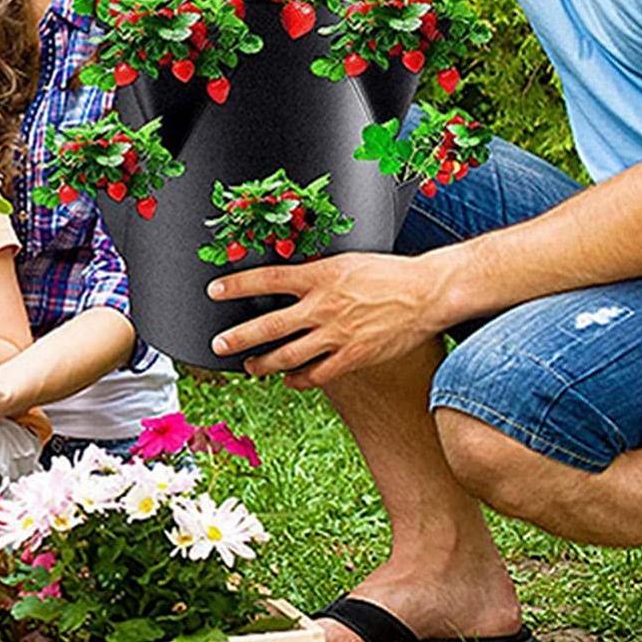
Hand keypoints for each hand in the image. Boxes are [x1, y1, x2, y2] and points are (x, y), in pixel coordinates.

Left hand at [206, 252, 447, 386]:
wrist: (428, 292)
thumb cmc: (389, 273)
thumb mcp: (346, 261)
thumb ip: (316, 273)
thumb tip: (288, 278)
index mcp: (320, 276)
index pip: (268, 280)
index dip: (237, 286)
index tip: (214, 291)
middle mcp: (323, 307)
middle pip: (269, 326)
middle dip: (238, 337)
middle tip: (218, 346)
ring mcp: (337, 335)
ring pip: (288, 356)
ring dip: (263, 364)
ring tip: (250, 366)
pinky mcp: (353, 357)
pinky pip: (316, 375)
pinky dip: (297, 380)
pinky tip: (288, 380)